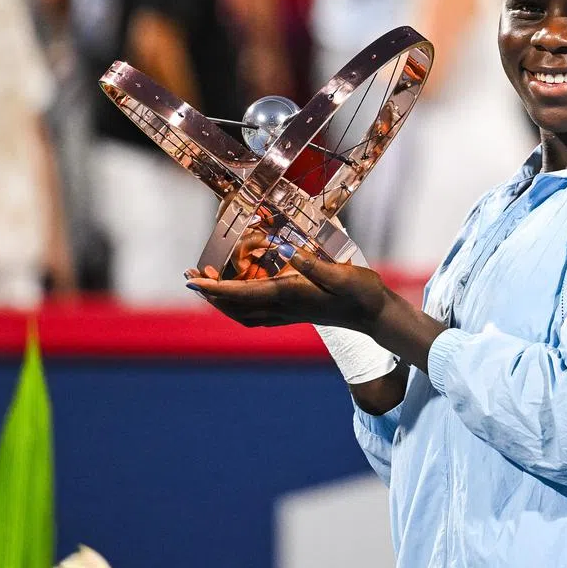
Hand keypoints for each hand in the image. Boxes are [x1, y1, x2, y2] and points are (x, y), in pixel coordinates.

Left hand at [186, 249, 390, 333]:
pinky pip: (257, 313)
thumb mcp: (341, 274)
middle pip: (235, 307)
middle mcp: (284, 307)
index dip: (214, 288)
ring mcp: (289, 313)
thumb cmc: (361, 293)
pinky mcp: (295, 312)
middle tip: (192, 277)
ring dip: (222, 301)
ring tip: (209, 284)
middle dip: (210, 294)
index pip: (242, 294)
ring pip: (244, 313)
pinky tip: (240, 294)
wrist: (375, 315)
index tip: (192, 281)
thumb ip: (315, 266)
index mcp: (290, 295)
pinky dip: (240, 305)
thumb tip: (291, 252)